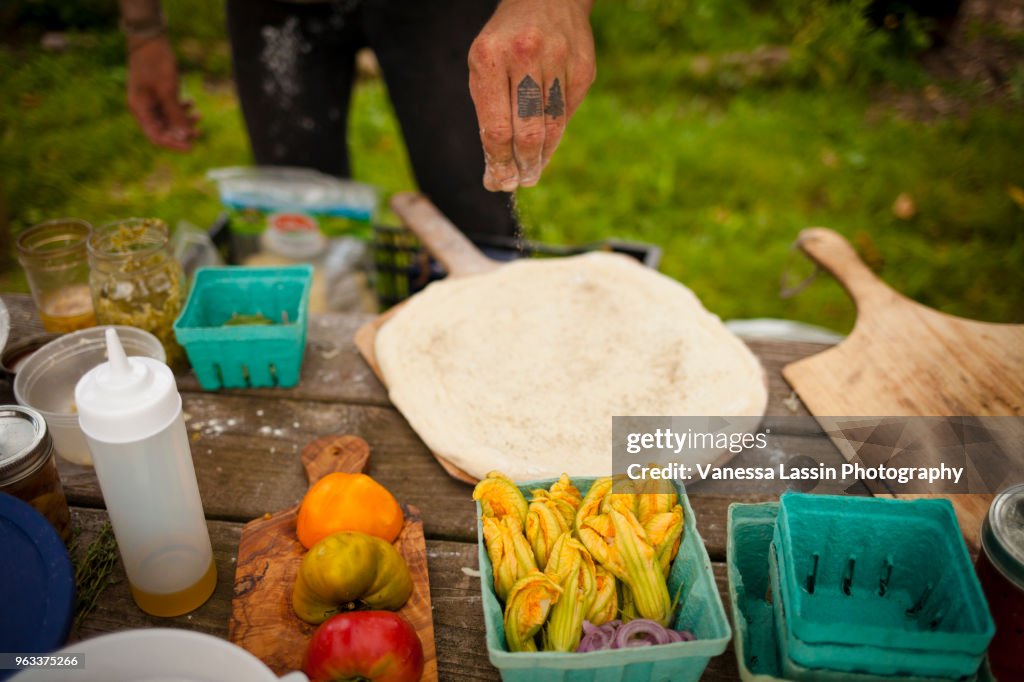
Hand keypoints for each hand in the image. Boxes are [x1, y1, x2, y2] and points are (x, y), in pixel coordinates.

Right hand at [126, 36, 198, 150]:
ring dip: (183, 120)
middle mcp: (142, 107)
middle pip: (163, 129)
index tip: (191, 148)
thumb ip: (175, 114)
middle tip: (199, 132)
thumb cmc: (156, 64)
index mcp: (140, 109)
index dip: (174, 144)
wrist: (149, 38)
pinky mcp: (156, 92)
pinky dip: (180, 108)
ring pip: (168, 119)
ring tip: (200, 116)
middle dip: (181, 132)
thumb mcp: (168, 91)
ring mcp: (149, 100)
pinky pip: (169, 107)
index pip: (157, 137)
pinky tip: (192, 103)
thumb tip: (184, 136)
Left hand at [468, 0, 594, 190]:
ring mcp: (559, 60)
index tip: (497, 182)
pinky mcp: (584, 68)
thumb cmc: (505, 42)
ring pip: (552, 127)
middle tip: (518, 182)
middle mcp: (525, 56)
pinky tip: (547, 145)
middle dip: (522, 166)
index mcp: (490, 57)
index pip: (495, 129)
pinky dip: (556, 134)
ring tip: (531, 173)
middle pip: (527, 132)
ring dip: (541, 157)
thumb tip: (495, 167)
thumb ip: (487, 112)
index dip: (498, 163)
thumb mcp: (483, 66)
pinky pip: (568, 113)